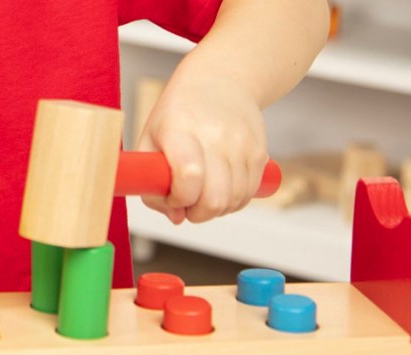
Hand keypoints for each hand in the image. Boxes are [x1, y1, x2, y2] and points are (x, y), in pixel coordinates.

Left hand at [137, 56, 267, 223]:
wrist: (221, 79)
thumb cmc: (178, 115)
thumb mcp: (151, 139)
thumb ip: (152, 186)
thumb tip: (177, 218)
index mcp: (181, 130)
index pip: (188, 178)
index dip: (178, 199)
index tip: (172, 194)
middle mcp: (215, 136)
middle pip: (214, 200)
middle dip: (197, 213)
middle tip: (187, 202)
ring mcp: (242, 144)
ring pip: (233, 202)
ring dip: (215, 209)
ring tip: (202, 192)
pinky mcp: (259, 153)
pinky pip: (248, 194)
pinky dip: (233, 200)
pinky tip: (220, 186)